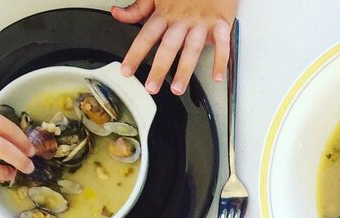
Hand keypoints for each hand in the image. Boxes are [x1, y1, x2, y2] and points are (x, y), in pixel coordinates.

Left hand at [113, 0, 236, 94]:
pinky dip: (220, 60)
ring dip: (185, 70)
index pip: (146, 36)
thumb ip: (138, 8)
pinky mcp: (221, 23)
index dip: (135, 54)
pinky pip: (222, 43)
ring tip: (177, 88)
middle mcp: (182, 20)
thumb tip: (117, 13)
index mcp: (166, 13)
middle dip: (159, 68)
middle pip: (168, 46)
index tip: (127, 71)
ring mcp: (201, 22)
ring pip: (191, 48)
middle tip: (152, 87)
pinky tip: (217, 76)